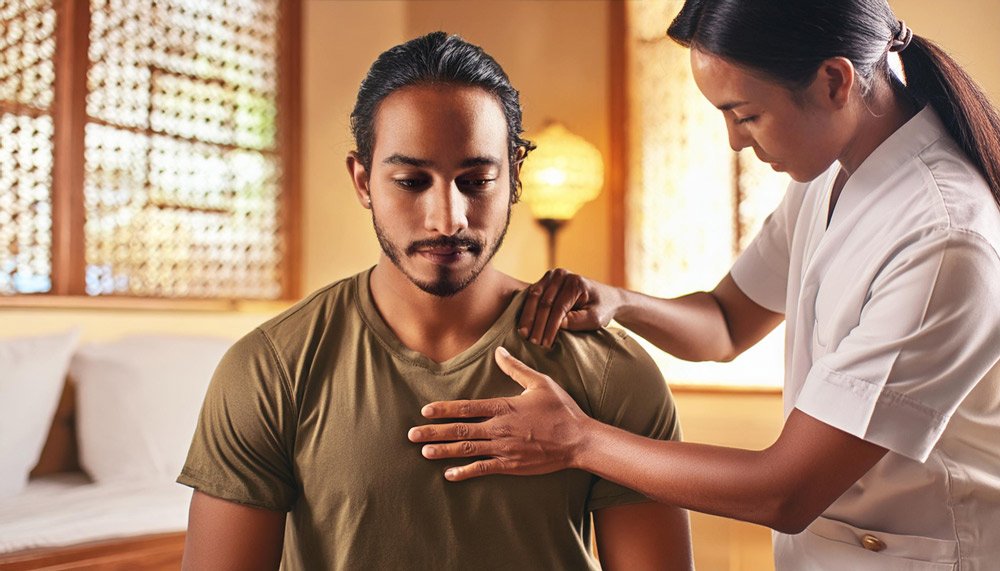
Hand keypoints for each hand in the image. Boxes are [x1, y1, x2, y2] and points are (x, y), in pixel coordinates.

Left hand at [407, 346, 592, 480]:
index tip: (425, 411)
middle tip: (412, 435)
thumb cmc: (561, 409)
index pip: (466, 407)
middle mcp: (499, 428)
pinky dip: (465, 472)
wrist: (578, 440)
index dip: (444, 409)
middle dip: (434, 432)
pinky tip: (449, 474)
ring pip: (467, 450)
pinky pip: (483, 469)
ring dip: (444, 451)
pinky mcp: (511, 464)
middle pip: (460, 430)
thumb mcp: (540, 383)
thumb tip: (499, 352)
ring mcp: (504, 448)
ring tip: (424, 452)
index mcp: (503, 407)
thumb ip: (516, 368)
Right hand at [518, 268, 619, 347]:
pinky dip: (526, 310)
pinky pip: (531, 295)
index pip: (558, 308)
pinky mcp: (545, 280)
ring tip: (523, 334)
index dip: (550, 327)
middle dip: (537, 324)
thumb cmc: (601, 308)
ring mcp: (552, 276)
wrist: (606, 296)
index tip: (545, 343)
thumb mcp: (595, 318)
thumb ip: (577, 321)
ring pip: (534, 297)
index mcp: (576, 283)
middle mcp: (562, 275)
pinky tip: (523, 324)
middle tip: (532, 341)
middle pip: (544, 302)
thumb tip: (557, 325)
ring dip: (528, 317)